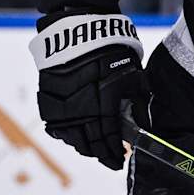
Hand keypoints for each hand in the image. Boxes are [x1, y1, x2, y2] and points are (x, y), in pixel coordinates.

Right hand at [31, 13, 147, 169]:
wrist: (80, 35)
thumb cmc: (112, 54)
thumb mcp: (134, 77)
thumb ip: (139, 104)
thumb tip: (144, 125)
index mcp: (105, 110)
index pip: (110, 142)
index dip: (115, 154)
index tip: (120, 160)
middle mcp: (83, 115)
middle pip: (92, 145)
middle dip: (102, 155)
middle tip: (110, 159)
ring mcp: (63, 111)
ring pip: (73, 140)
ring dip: (85, 147)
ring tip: (94, 149)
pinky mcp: (49, 103)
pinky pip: (56, 128)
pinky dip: (66, 135)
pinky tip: (74, 136)